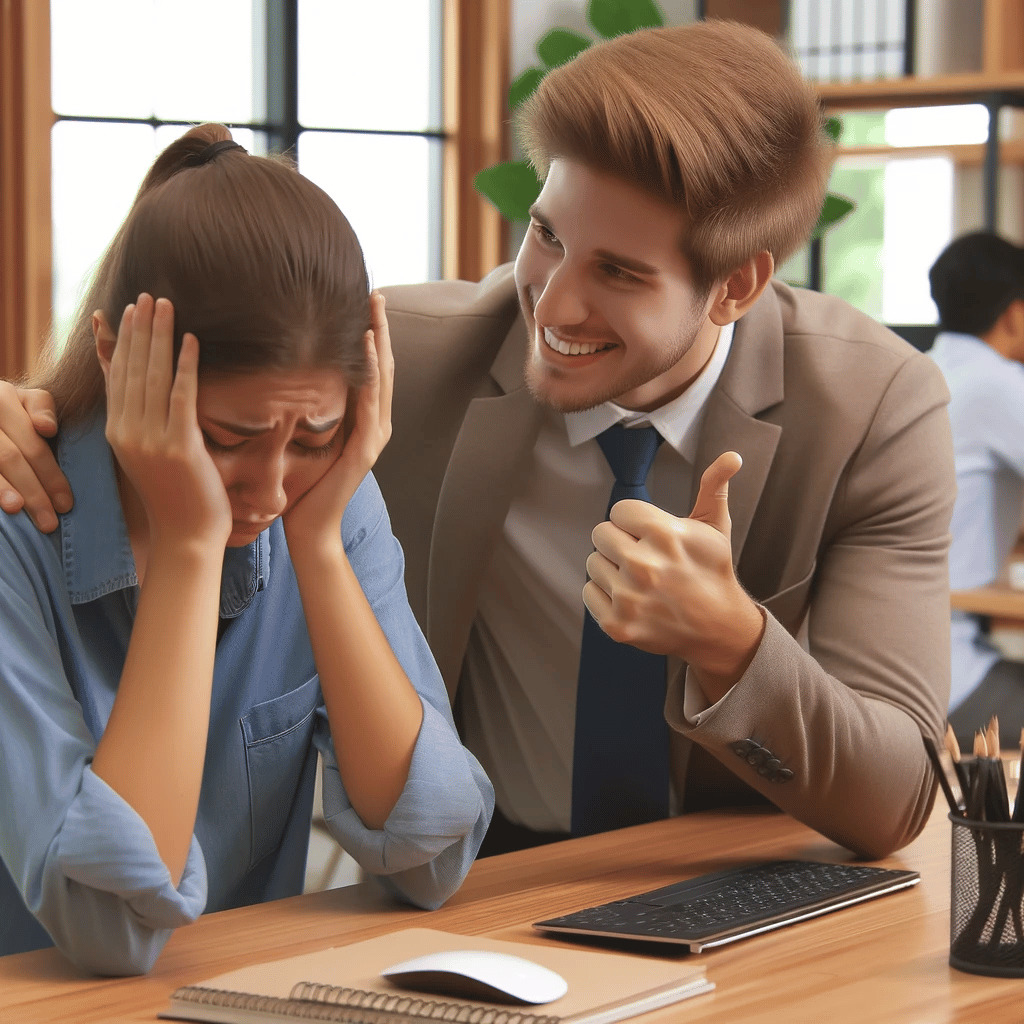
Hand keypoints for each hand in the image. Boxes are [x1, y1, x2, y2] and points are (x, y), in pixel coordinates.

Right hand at [0, 381, 72, 531]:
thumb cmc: (8, 409)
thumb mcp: (24, 400)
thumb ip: (40, 407)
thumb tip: (47, 428)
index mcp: (4, 397)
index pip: (33, 444)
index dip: (51, 476)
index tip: (66, 504)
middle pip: (11, 458)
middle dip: (34, 492)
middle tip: (49, 522)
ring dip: (5, 491)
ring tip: (19, 510)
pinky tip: (2, 506)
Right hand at [103, 294, 231, 548]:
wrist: (187, 536)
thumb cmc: (177, 496)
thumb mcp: (151, 454)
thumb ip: (148, 422)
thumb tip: (152, 394)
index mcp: (118, 432)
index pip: (116, 376)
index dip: (121, 340)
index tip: (126, 310)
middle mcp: (128, 432)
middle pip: (132, 368)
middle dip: (141, 328)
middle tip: (150, 295)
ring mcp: (152, 439)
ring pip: (152, 375)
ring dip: (160, 336)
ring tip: (166, 305)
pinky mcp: (179, 446)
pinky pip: (181, 395)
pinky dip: (186, 365)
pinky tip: (192, 339)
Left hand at [283, 291, 392, 552]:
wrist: (309, 529)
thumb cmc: (303, 490)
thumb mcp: (306, 441)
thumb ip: (308, 413)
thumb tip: (286, 381)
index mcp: (363, 422)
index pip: (370, 371)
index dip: (371, 336)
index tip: (363, 304)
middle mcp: (375, 426)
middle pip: (382, 367)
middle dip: (380, 328)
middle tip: (376, 291)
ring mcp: (374, 437)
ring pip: (381, 378)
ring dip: (380, 340)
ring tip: (375, 308)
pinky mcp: (365, 449)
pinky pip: (369, 402)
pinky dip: (369, 370)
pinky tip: (365, 344)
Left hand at [583, 451, 764, 695]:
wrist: (719, 628)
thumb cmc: (712, 572)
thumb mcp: (715, 527)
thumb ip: (714, 486)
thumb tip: (732, 456)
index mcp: (663, 535)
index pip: (618, 511)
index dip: (634, 521)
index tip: (650, 536)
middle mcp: (643, 566)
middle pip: (600, 534)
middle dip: (619, 542)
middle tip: (643, 558)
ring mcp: (628, 598)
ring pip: (592, 563)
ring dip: (611, 569)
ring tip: (639, 580)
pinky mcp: (617, 624)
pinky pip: (588, 592)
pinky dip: (604, 595)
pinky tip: (631, 599)